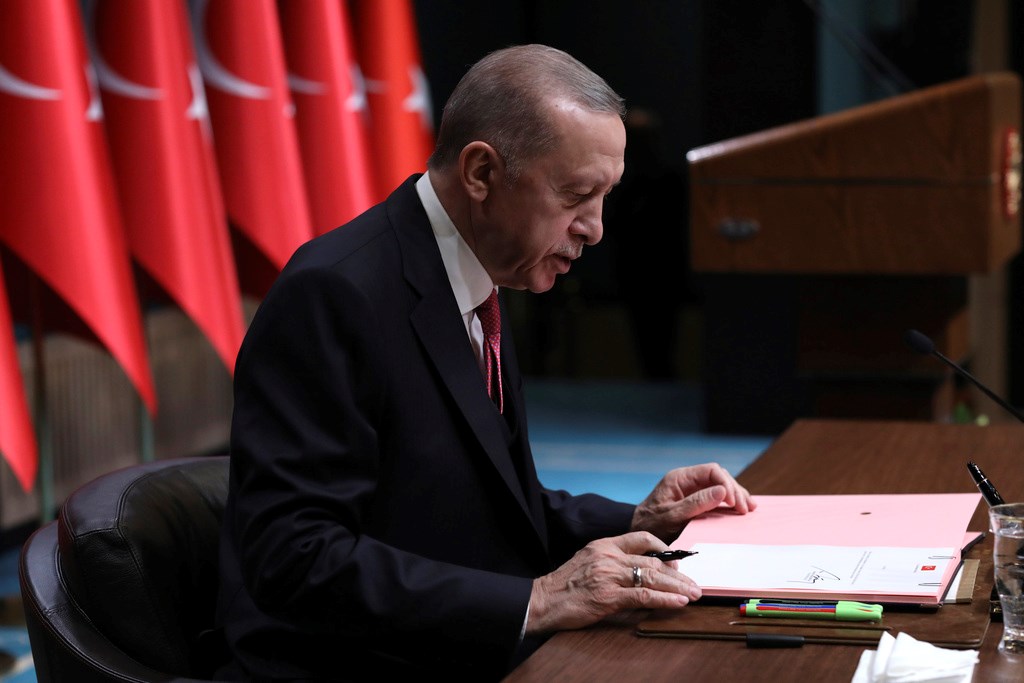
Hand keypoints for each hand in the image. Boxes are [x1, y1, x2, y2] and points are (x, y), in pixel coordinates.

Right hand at [524, 531, 700, 634]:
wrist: (543, 600)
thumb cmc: (565, 584)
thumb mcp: (589, 561)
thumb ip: (614, 562)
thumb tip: (643, 573)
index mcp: (605, 544)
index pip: (642, 537)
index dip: (664, 548)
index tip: (676, 562)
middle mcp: (609, 555)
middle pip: (653, 560)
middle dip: (678, 573)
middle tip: (694, 583)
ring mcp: (609, 575)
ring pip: (653, 577)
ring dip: (678, 587)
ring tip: (694, 594)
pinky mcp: (608, 596)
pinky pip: (644, 596)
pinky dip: (665, 600)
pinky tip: (678, 603)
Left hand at [631, 462, 755, 541]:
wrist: (638, 534)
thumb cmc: (650, 525)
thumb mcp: (671, 516)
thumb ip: (695, 503)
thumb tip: (722, 491)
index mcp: (679, 478)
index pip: (711, 470)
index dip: (726, 484)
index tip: (733, 503)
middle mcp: (687, 481)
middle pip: (719, 477)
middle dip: (734, 491)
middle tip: (745, 509)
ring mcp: (692, 490)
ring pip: (721, 486)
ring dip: (736, 496)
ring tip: (749, 509)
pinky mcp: (696, 501)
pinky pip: (717, 498)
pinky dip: (730, 503)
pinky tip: (741, 510)